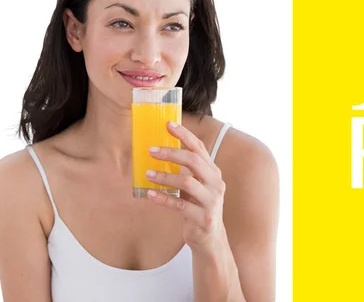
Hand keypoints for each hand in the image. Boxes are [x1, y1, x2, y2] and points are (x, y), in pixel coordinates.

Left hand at [145, 120, 226, 250]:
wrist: (211, 239)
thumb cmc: (199, 207)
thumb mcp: (196, 186)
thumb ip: (186, 171)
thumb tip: (161, 152)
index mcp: (213, 172)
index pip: (200, 148)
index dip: (184, 135)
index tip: (168, 124)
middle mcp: (216, 183)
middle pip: (194, 161)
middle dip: (171, 153)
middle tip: (151, 150)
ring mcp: (211, 201)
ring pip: (187, 182)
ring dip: (165, 176)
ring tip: (148, 174)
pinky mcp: (203, 217)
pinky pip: (180, 205)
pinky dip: (164, 199)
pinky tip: (150, 195)